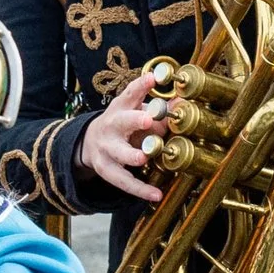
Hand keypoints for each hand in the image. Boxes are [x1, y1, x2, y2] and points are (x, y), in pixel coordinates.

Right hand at [78, 70, 166, 201]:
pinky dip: (139, 189)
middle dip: (134, 121)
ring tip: (142, 158)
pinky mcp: (106, 169)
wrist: (90, 142)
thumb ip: (160, 109)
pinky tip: (155, 195)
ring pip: (118, 153)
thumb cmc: (123, 123)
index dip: (141, 86)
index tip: (153, 78)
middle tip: (148, 120)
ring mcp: (107, 148)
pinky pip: (123, 181)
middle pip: (121, 122)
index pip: (130, 94)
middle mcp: (112, 126)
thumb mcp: (136, 111)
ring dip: (130, 155)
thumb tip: (183, 101)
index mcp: (121, 108)